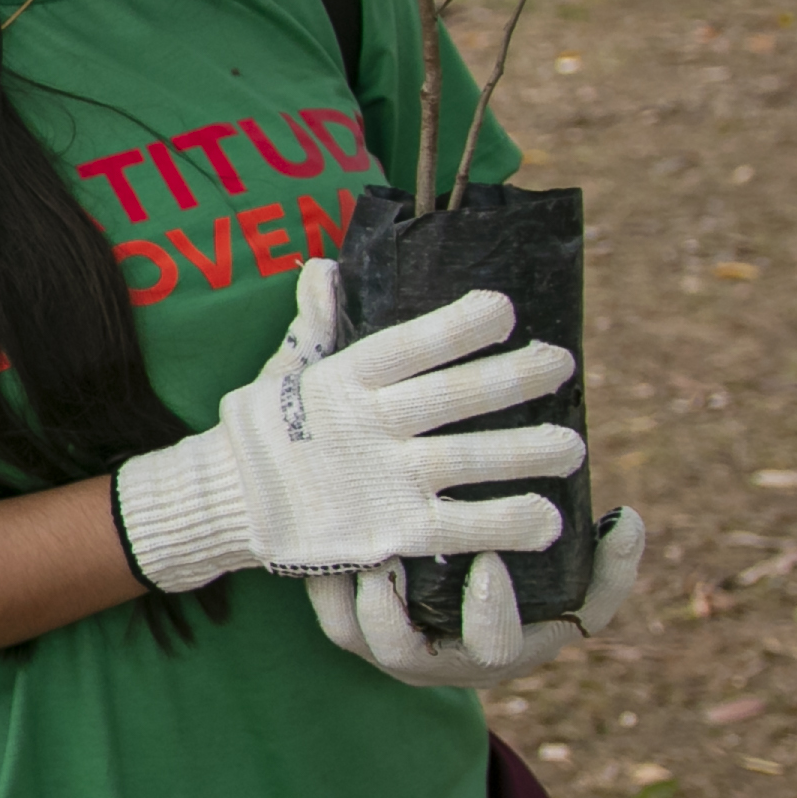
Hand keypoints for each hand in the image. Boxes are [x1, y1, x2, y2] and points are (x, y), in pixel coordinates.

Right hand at [111, 262, 583, 593]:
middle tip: (562, 364)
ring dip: (530, 451)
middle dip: (515, 379)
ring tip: (573, 446)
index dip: (460, 326)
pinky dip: (509, 523)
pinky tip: (547, 518)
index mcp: (344, 380)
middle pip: (456, 397)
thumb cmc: (261, 432)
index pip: (411, 345)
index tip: (504, 309)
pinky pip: (463, 525)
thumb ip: (314, 322)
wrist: (223, 504)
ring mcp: (385, 479)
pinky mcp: (392, 531)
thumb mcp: (283, 372)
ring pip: (473, 460)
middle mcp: (369, 425)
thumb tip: (323, 266)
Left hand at [313, 506, 645, 687]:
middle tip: (392, 551)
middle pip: (403, 654)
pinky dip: (321, 574)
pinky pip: (326, 607)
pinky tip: (319, 527)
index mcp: (497, 653)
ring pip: (351, 633)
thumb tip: (629, 521)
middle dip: (392, 608)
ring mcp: (387, 649)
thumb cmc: (531, 597)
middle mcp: (437, 661)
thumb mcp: (578, 589)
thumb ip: (610, 565)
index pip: (495, 648)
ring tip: (349, 538)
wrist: (461, 608)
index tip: (488, 559)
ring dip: (344, 588)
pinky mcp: (351, 626)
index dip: (489, 610)